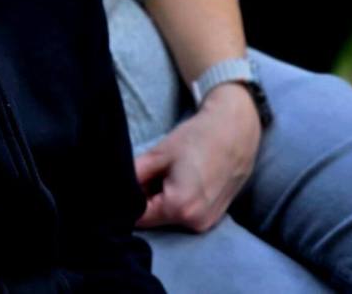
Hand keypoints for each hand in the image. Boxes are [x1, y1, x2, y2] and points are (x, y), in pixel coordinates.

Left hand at [133, 84, 259, 230]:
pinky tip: (184, 179)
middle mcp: (195, 222)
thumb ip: (133, 177)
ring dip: (163, 200)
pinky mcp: (214, 217)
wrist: (236, 130)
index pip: (139, 217)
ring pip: (169, 217)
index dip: (129, 200)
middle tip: (153, 173)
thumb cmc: (198, 138)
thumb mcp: (158, 155)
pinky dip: (179, 201)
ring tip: (171, 174)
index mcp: (179, 208)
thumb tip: (115, 190)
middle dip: (147, 199)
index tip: (131, 182)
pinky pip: (186, 214)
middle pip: (155, 218)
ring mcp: (207, 222)